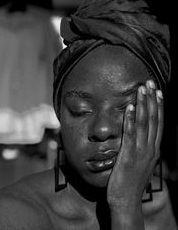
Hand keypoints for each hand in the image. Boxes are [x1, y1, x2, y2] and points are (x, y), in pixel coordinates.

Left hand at [107, 80, 163, 209]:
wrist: (126, 202)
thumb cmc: (131, 183)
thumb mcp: (140, 163)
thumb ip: (142, 149)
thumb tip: (140, 137)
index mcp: (153, 150)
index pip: (158, 124)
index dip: (158, 107)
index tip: (158, 92)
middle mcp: (150, 148)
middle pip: (153, 119)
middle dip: (152, 100)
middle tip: (150, 83)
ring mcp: (140, 152)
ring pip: (143, 124)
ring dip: (142, 105)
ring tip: (141, 89)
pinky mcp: (128, 156)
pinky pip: (130, 134)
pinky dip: (129, 120)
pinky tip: (128, 107)